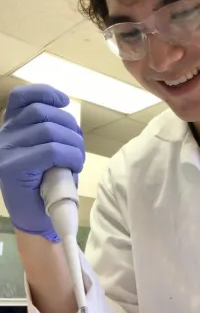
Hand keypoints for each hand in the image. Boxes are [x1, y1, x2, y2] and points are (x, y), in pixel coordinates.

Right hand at [0, 85, 84, 241]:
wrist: (36, 220)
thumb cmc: (45, 184)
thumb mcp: (46, 151)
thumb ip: (51, 130)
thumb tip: (69, 116)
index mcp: (10, 127)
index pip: (21, 96)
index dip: (45, 92)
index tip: (64, 101)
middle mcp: (3, 136)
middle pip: (43, 112)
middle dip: (70, 127)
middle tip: (78, 148)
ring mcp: (5, 152)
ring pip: (50, 131)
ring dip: (74, 144)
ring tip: (77, 160)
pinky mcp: (11, 169)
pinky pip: (51, 151)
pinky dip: (70, 156)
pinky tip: (74, 166)